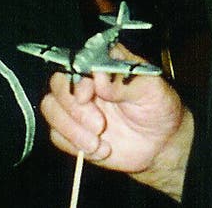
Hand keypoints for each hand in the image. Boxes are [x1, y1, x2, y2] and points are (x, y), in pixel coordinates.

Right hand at [40, 45, 192, 198]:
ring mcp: (75, 106)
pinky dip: (75, 145)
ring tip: (98, 142)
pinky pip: (56, 134)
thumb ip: (126, 81)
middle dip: (73, 108)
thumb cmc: (158, 108)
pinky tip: (100, 150)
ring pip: (50, 108)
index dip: (77, 79)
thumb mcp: (152, 89)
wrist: (161, 143)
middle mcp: (85, 81)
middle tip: (99, 125)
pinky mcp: (72, 130)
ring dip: (71, 129)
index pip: (76, 61)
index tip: (87, 95)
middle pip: (57, 84)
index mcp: (102, 63)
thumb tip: (99, 79)